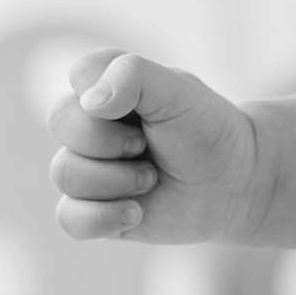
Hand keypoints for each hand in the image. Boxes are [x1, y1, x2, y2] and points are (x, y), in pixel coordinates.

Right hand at [48, 49, 267, 243]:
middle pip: (61, 122)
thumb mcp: (180, 91)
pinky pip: (68, 218)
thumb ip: (134, 76)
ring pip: (64, 173)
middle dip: (111, 141)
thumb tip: (89, 101)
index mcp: (107, 85)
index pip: (80, 76)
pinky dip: (103, 218)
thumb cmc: (207, 129)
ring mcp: (87, 167)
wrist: (235, 183)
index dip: (113, 97)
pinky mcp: (93, 210)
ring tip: (152, 179)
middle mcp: (89, 123)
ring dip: (117, 180)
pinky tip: (136, 213)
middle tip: (147, 146)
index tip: (149, 108)